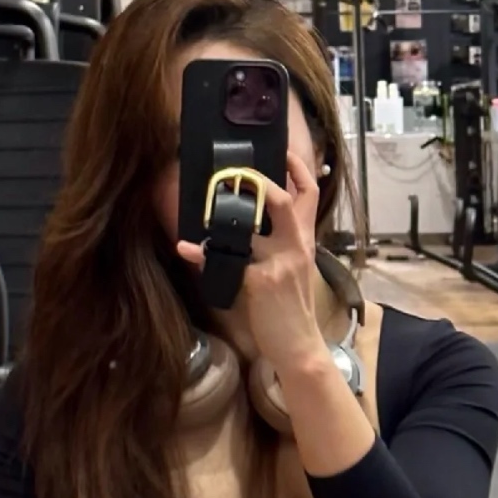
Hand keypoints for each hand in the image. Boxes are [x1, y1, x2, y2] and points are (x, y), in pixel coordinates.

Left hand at [177, 151, 323, 379]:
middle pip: (284, 201)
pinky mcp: (260, 282)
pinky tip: (187, 249)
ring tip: (206, 205)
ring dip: (226, 215)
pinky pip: (226, 261)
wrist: (299, 346)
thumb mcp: (295, 273)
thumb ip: (280, 247)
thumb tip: (252, 228)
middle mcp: (296, 247)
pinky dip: (202, 254)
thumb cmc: (292, 311)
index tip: (284, 150)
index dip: (298, 168)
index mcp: (305, 241)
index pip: (310, 195)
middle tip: (237, 173)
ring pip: (250, 227)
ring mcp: (279, 263)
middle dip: (260, 183)